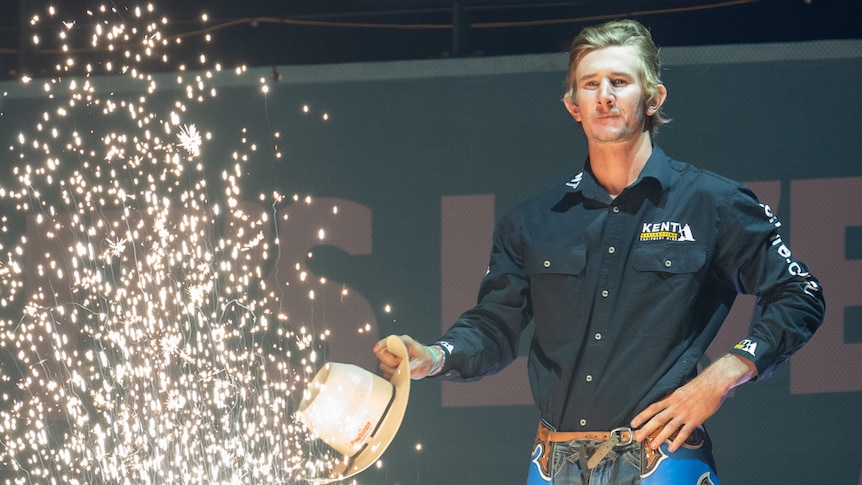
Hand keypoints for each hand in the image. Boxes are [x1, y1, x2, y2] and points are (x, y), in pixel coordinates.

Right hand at [373, 334, 436, 379]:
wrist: (429, 362)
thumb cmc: (426, 359)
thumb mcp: (421, 363)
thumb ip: (410, 367)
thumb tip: (399, 372)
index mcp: (404, 342)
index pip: (389, 340)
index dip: (381, 344)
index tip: (376, 350)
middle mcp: (397, 347)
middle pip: (382, 353)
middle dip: (389, 362)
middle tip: (400, 364)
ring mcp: (393, 355)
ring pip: (383, 363)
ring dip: (391, 369)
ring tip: (401, 368)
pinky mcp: (392, 364)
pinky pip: (385, 370)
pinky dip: (390, 374)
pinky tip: (398, 373)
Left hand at [631, 354, 755, 452]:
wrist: (713, 384)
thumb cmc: (698, 386)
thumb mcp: (680, 390)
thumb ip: (672, 399)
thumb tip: (664, 406)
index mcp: (671, 398)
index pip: (652, 408)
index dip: (642, 416)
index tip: (633, 423)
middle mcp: (675, 406)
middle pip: (657, 419)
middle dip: (646, 429)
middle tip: (638, 437)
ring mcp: (685, 414)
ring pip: (669, 427)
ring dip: (660, 437)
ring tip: (652, 445)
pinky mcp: (695, 420)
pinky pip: (684, 433)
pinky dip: (677, 441)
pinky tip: (672, 448)